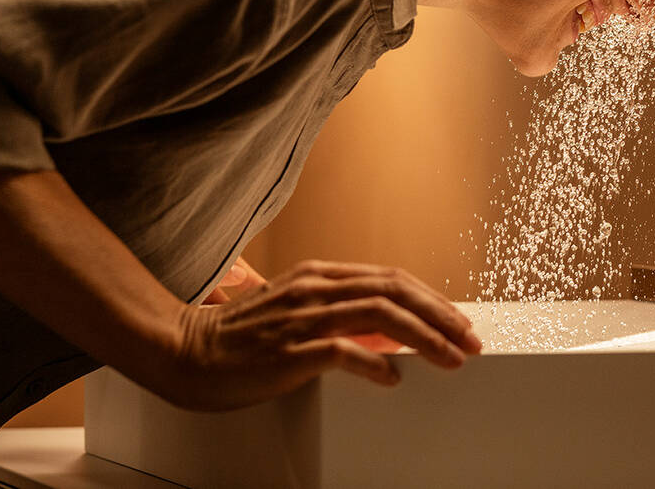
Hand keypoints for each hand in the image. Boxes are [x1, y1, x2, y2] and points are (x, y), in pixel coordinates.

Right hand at [163, 259, 481, 409]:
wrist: (183, 350)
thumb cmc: (239, 338)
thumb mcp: (294, 311)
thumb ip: (337, 314)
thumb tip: (386, 336)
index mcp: (320, 277)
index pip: (391, 279)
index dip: (431, 298)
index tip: (458, 321)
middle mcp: (316, 289)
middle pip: (395, 291)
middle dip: (441, 315)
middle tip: (470, 339)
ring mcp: (303, 318)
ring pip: (380, 316)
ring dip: (423, 337)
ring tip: (450, 357)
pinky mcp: (288, 350)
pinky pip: (341, 352)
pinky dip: (372, 363)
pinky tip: (393, 377)